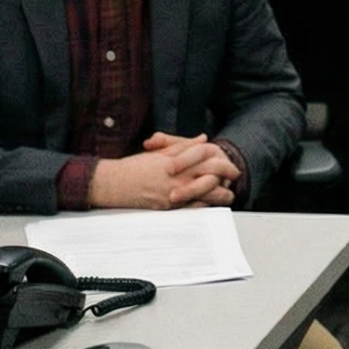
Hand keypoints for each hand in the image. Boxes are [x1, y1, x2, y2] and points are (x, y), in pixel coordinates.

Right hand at [88, 136, 236, 209]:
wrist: (113, 184)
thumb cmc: (134, 167)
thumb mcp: (160, 152)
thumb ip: (183, 145)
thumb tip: (202, 139)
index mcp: (176, 160)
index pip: (206, 158)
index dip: (223, 162)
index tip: (231, 165)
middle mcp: (177, 176)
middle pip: (210, 175)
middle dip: (226, 177)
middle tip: (235, 178)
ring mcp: (173, 193)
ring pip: (204, 195)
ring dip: (219, 196)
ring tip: (228, 196)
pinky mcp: (167, 207)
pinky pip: (191, 209)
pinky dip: (203, 207)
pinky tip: (211, 206)